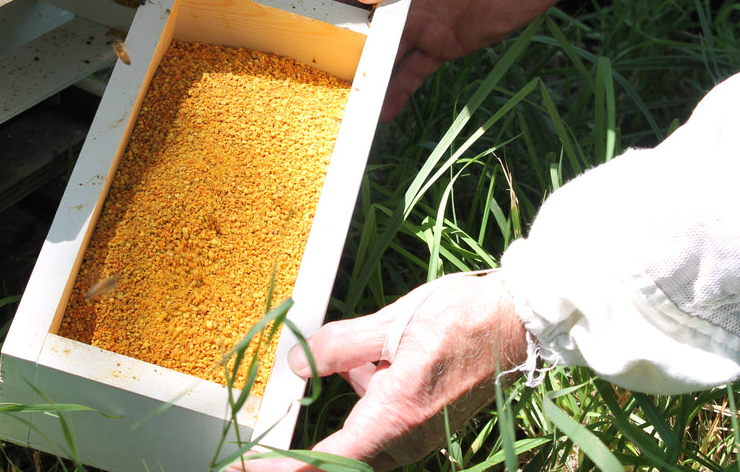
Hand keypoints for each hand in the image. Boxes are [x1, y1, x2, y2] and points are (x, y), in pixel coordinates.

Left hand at [234, 272, 527, 470]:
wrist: (521, 322)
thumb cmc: (463, 318)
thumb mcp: (393, 321)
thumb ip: (341, 345)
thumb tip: (299, 365)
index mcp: (396, 415)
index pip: (328, 460)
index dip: (284, 470)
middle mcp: (408, 438)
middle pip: (342, 464)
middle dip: (301, 461)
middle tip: (253, 462)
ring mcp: (419, 436)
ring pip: (360, 448)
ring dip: (333, 436)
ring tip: (339, 390)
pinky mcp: (425, 425)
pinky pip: (380, 432)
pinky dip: (361, 411)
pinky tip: (368, 369)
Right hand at [330, 0, 580, 120]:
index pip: (346, 0)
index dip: (323, 21)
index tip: (298, 44)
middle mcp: (400, 4)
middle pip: (363, 38)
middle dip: (342, 60)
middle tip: (317, 88)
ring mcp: (421, 27)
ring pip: (386, 60)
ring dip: (369, 82)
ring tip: (346, 109)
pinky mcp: (446, 46)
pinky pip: (415, 73)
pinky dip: (398, 92)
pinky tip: (381, 113)